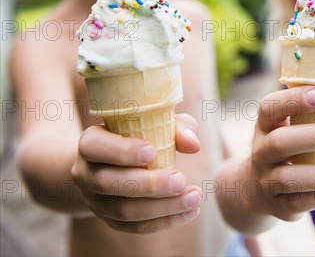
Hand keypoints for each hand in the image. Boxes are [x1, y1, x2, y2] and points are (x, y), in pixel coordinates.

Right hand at [71, 114, 201, 233]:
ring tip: (193, 198)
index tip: (152, 152)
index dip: (121, 151)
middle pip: (109, 183)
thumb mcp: (159, 122)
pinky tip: (189, 212)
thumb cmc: (143, 134)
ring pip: (123, 210)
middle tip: (180, 180)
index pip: (95, 147)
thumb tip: (192, 145)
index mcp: (91, 142)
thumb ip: (178, 128)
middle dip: (148, 184)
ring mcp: (95, 200)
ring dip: (162, 207)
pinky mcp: (110, 219)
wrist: (116, 162)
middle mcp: (86, 172)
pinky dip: (164, 221)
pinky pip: (135, 227)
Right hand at [227, 86, 314, 230]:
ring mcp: (266, 180)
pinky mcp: (277, 205)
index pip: (270, 108)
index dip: (293, 99)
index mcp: (266, 126)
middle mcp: (261, 151)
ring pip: (289, 178)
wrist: (254, 189)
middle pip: (280, 142)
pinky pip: (299, 203)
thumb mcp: (296, 129)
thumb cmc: (287, 148)